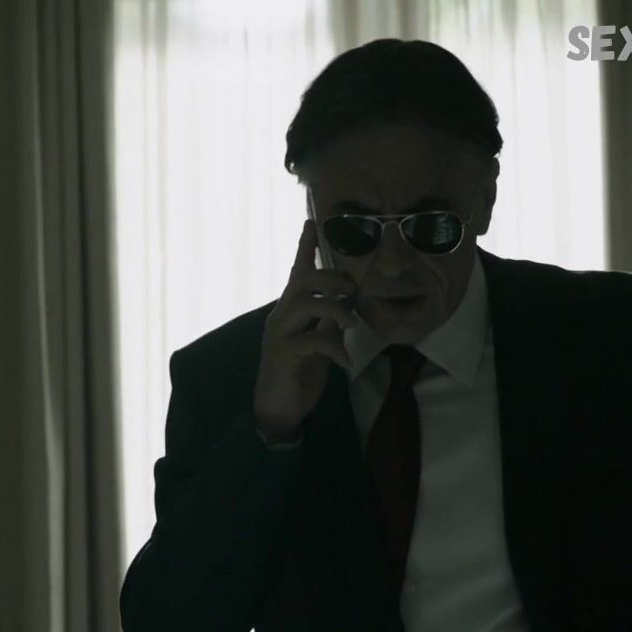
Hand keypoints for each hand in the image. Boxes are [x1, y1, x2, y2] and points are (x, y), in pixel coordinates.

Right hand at [253, 220, 357, 442]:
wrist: (278, 410)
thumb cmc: (298, 374)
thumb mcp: (320, 343)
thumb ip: (330, 322)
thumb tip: (350, 301)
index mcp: (291, 312)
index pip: (297, 273)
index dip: (304, 248)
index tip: (311, 221)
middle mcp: (281, 317)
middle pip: (302, 281)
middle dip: (331, 278)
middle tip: (353, 290)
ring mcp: (280, 335)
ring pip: (305, 303)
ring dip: (335, 308)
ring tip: (353, 324)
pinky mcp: (284, 355)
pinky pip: (313, 340)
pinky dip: (335, 348)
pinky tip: (345, 361)